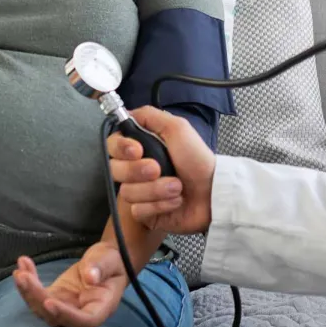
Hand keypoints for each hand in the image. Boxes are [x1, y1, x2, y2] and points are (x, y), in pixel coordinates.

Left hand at [13, 242, 126, 326]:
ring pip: (42, 309)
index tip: (49, 301)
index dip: (66, 316)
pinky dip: (29, 280)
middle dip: (37, 299)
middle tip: (24, 277)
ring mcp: (65, 308)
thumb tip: (91, 277)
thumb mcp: (110, 260)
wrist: (104, 262)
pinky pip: (37, 294)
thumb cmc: (112, 262)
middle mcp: (80, 314)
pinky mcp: (54, 298)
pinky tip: (23, 263)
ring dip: (27, 291)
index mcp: (101, 309)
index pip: (84, 322)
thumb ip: (101, 268)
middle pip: (56, 317)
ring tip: (20, 271)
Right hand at [109, 106, 215, 234]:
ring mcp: (140, 192)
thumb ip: (149, 116)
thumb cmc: (197, 159)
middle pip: (115, 170)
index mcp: (141, 147)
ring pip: (128, 192)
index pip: (112, 145)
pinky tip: (175, 201)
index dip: (120, 148)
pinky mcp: (146, 213)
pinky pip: (138, 210)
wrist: (213, 192)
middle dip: (138, 171)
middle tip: (158, 169)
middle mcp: (136, 169)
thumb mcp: (176, 128)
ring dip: (156, 189)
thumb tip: (125, 113)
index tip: (137, 150)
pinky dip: (160, 205)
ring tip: (177, 187)